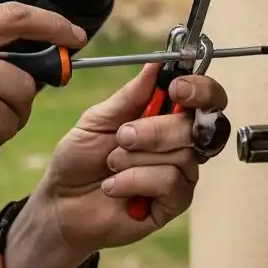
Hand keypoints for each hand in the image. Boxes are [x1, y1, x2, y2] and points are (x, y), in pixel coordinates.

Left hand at [4, 66, 229, 267]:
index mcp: (167, 114)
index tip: (176, 88)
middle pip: (198, 126)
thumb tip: (156, 63)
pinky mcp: (174, 203)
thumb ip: (131, 95)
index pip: (206, 98)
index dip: (201, 90)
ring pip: (183, 155)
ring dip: (137, 158)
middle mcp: (181, 142)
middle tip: (123, 135)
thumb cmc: (81, 157)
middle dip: (158, 129)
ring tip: (111, 164)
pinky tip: (114, 186)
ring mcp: (181, 173)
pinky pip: (171, 183)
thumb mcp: (98, 118)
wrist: (62, 203)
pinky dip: (136, 180)